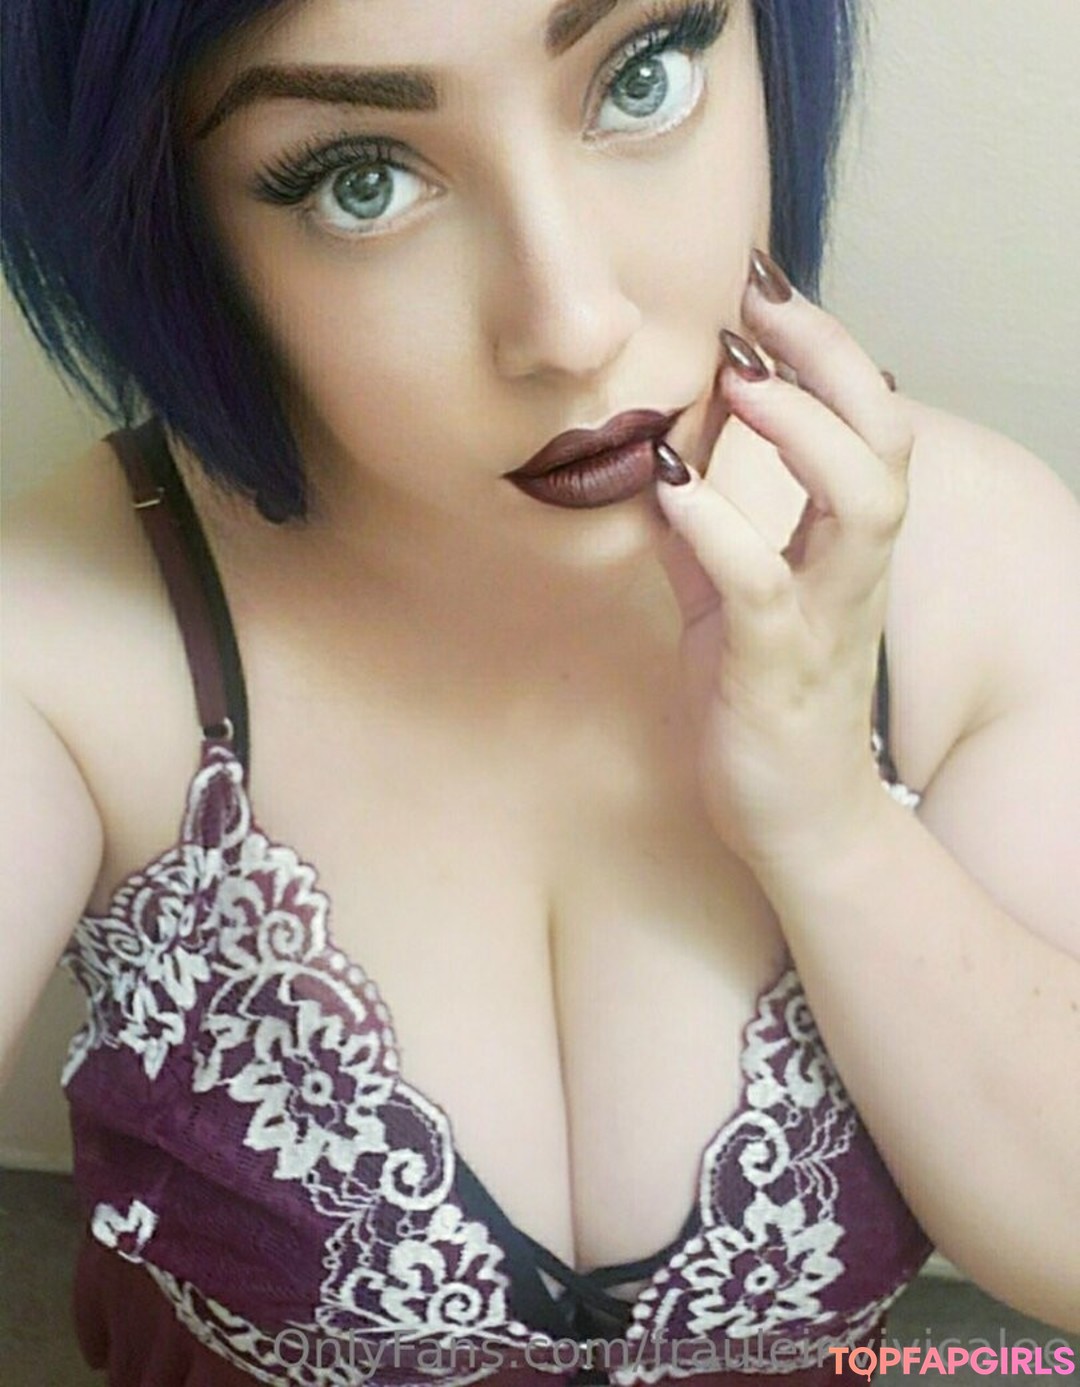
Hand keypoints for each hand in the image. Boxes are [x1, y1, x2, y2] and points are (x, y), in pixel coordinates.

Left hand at [655, 249, 913, 872]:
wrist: (799, 821)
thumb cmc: (769, 704)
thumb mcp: (732, 604)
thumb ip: (708, 534)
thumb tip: (661, 463)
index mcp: (845, 546)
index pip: (866, 421)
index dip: (823, 347)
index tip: (762, 290)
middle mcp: (853, 571)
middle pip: (886, 438)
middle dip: (829, 357)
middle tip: (758, 309)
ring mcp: (824, 619)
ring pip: (864, 502)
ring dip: (802, 429)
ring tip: (740, 382)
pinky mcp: (777, 671)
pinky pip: (763, 587)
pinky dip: (718, 529)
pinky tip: (671, 492)